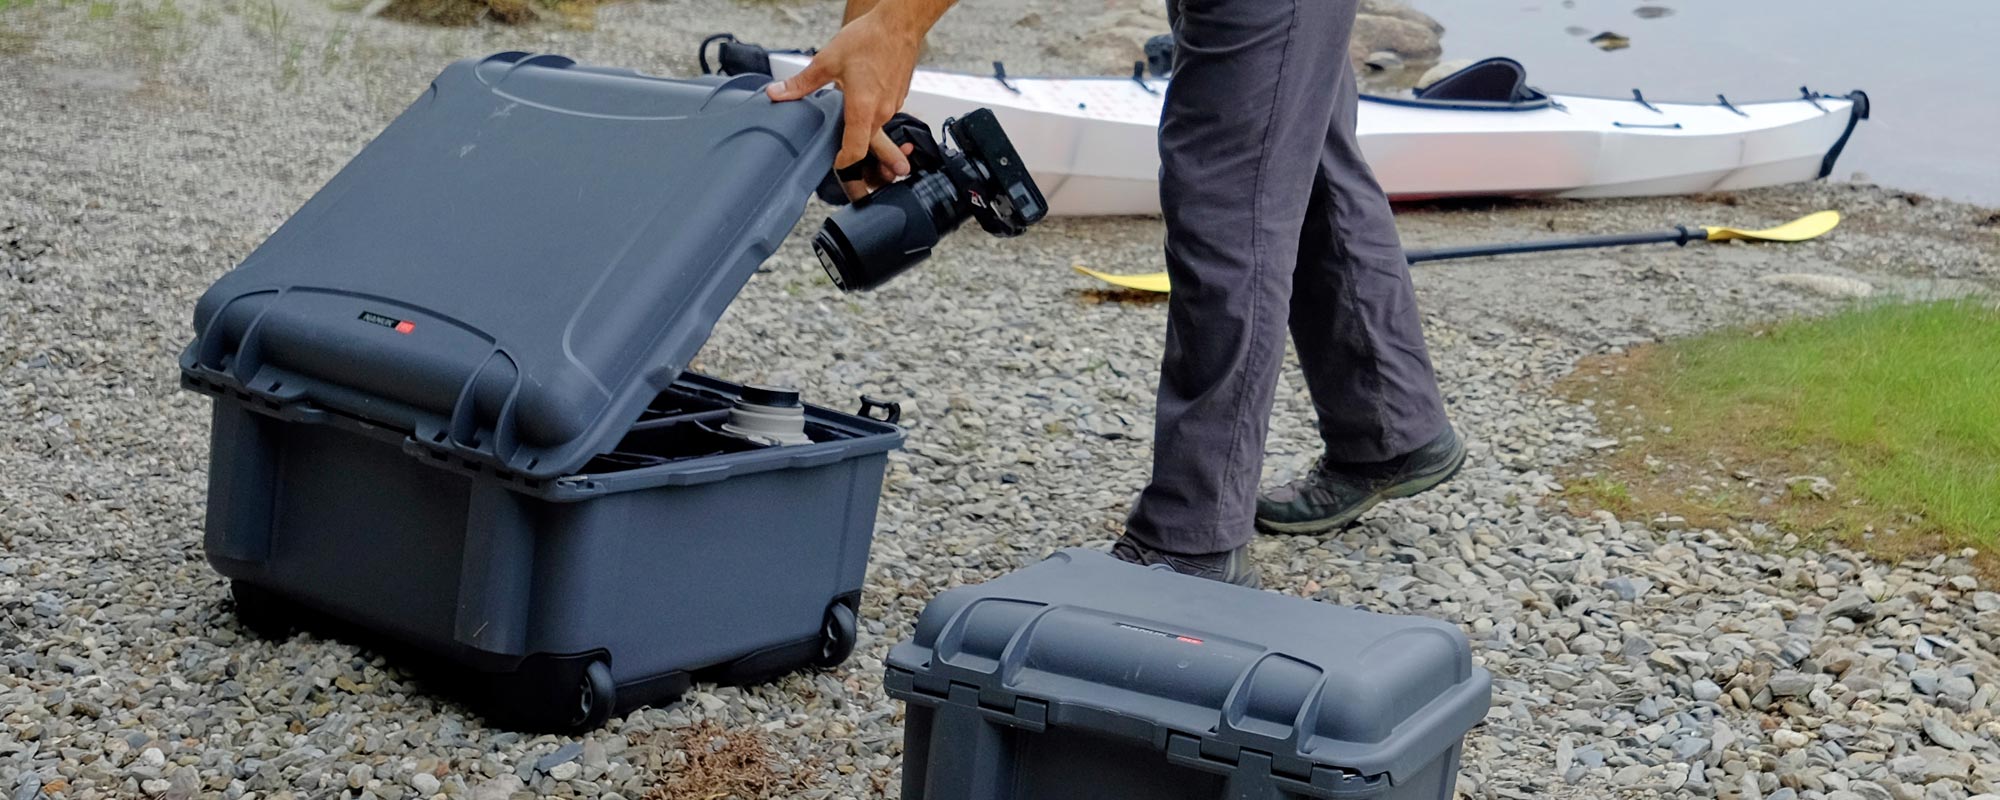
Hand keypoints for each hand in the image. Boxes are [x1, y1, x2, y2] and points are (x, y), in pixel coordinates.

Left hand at [766, 7, 924, 191]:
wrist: (900, 24)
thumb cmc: (870, 38)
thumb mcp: (828, 60)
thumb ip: (802, 83)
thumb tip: (777, 94)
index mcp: (863, 109)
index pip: (855, 151)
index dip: (842, 164)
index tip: (833, 165)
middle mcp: (881, 112)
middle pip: (870, 147)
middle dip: (860, 156)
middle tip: (855, 167)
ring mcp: (892, 106)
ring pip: (876, 131)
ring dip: (865, 135)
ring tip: (854, 133)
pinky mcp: (898, 98)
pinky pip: (883, 116)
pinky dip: (873, 119)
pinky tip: (862, 107)